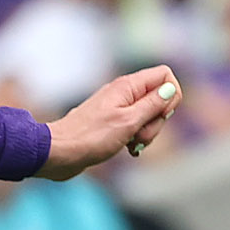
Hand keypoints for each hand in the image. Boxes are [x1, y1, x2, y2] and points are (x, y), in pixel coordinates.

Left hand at [40, 66, 180, 178]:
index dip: (171, 95)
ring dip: (147, 133)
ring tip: (131, 145)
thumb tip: (170, 89)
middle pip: (159, 99)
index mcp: (128, 86)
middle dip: (157, 121)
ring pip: (149, 116)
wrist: (59, 154)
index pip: (164, 75)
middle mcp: (124, 94)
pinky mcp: (112, 125)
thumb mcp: (128, 121)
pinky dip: (136, 139)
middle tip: (139, 135)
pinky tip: (128, 150)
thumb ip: (153, 105)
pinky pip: (135, 128)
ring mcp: (118, 109)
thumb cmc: (90, 138)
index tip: (160, 114)